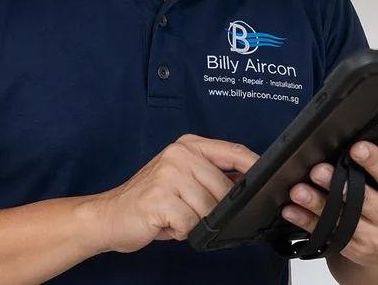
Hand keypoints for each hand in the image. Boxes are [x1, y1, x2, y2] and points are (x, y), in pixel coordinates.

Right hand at [92, 134, 257, 252]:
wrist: (109, 215)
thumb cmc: (148, 200)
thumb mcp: (182, 179)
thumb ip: (212, 176)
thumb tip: (246, 182)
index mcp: (188, 145)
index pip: (233, 151)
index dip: (254, 166)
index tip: (269, 177)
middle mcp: (179, 154)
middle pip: (224, 187)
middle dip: (214, 208)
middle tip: (191, 211)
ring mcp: (169, 174)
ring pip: (209, 208)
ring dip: (196, 221)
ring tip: (176, 216)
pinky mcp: (161, 198)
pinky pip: (191, 223)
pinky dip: (183, 231)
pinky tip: (168, 223)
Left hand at [283, 124, 377, 275]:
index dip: (375, 163)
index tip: (358, 149)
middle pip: (362, 201)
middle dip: (339, 184)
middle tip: (319, 169)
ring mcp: (371, 237)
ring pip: (341, 219)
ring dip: (317, 204)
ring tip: (300, 190)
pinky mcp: (353, 248)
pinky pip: (327, 233)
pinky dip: (307, 222)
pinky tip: (293, 210)